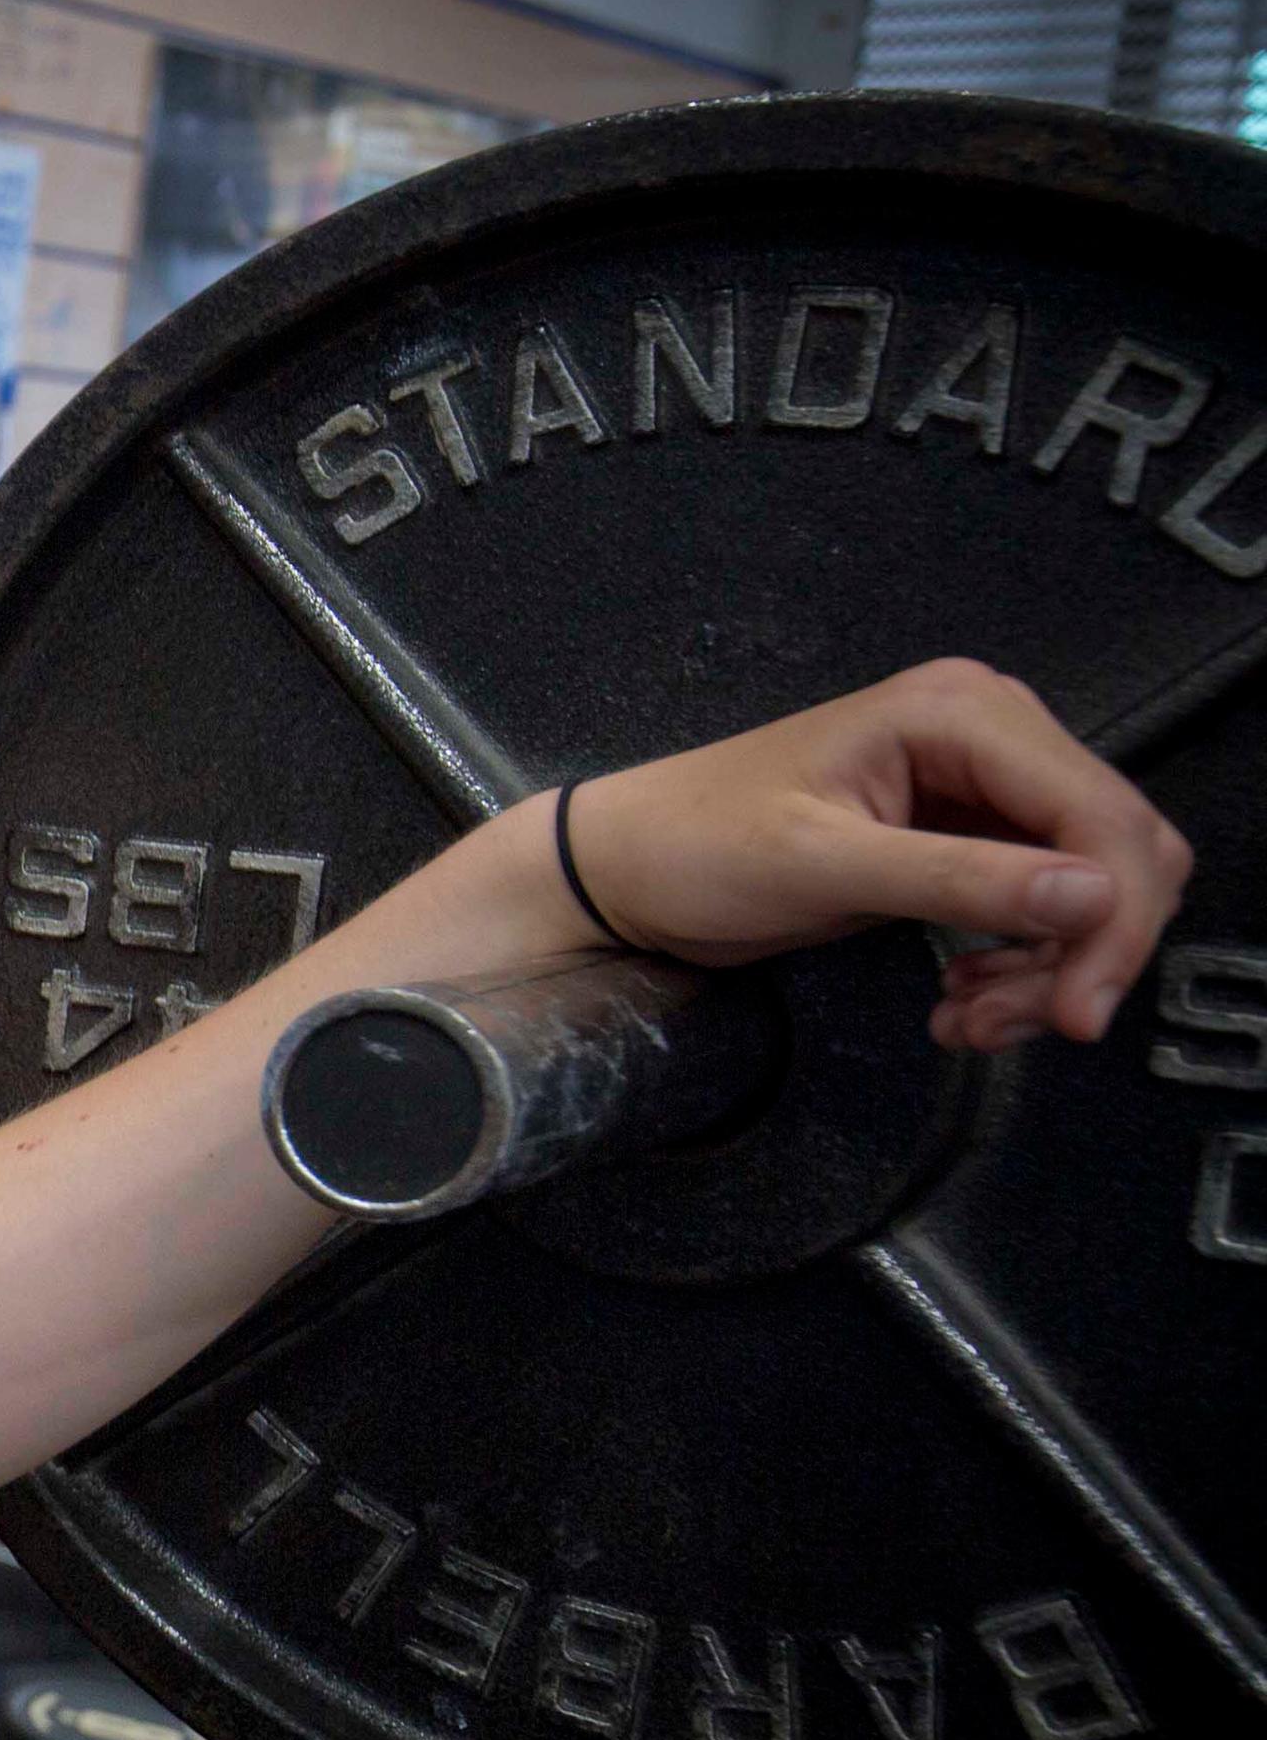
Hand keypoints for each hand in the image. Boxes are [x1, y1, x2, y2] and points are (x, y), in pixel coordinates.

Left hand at [562, 658, 1193, 1051]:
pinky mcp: (962, 838)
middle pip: (1114, 853)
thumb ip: (959, 880)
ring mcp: (979, 787)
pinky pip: (1038, 908)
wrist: (621, 867)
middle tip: (1023, 1027)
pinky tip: (961, 1002)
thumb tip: (1094, 897)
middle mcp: (990, 735)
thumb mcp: (822, 866)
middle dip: (1083, 951)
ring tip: (972, 1022)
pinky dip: (1019, 966)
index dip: (1117, 918)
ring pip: (1085, 891)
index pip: (1102, 814)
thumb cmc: (695, 847)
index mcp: (962, 713)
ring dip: (1048, 970)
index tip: (1079, 1011)